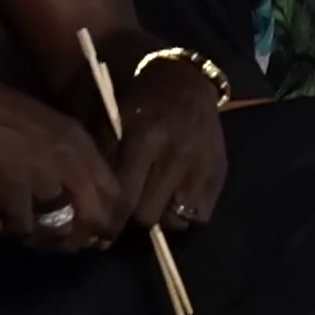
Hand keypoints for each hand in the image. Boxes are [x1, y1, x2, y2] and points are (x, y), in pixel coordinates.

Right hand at [0, 61, 122, 250]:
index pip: (114, 189)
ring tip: (40, 238)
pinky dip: (17, 231)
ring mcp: (41, 178)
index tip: (105, 233)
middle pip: (94, 213)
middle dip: (89, 237)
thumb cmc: (9, 112)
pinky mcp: (11, 191)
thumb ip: (76, 154)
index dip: (112, 216)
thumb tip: (87, 188)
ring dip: (51, 239)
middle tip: (78, 247)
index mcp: (82, 144)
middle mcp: (69, 162)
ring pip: (60, 226)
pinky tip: (7, 225)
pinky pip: (24, 226)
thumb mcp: (57, 126)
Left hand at [110, 58, 227, 232]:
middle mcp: (178, 155)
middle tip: (131, 211)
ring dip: (164, 217)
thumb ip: (106, 159)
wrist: (188, 82)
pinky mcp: (220, 171)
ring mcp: (203, 165)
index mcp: (147, 139)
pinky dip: (189, 213)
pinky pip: (203, 213)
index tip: (103, 233)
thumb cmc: (143, 101)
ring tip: (156, 205)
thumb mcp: (114, 120)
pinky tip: (178, 200)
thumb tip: (94, 203)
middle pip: (151, 214)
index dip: (112, 221)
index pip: (126, 197)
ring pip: (179, 218)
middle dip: (137, 218)